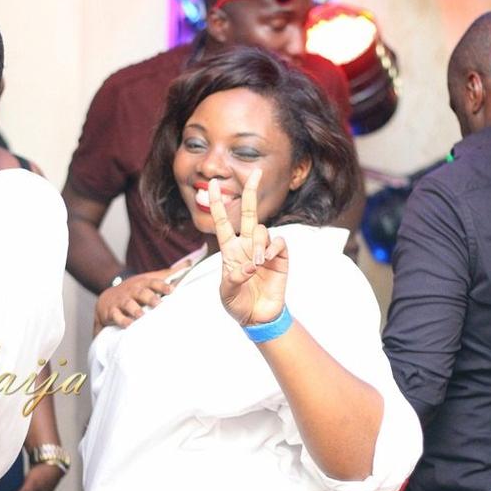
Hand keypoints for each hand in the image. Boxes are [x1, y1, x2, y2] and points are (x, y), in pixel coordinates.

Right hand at [93, 264, 189, 332]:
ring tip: (141, 315)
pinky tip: (129, 325)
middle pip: (141, 293)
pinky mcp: (112, 312)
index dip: (162, 286)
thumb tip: (190, 263)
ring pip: (128, 304)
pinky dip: (122, 321)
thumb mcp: (149, 279)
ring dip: (135, 310)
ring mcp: (122, 301)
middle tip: (158, 304)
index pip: (153, 282)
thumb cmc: (136, 289)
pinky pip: (116, 316)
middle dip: (149, 298)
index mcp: (143, 283)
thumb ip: (169, 273)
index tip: (171, 289)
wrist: (108, 298)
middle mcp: (132, 291)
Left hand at [209, 170, 287, 325]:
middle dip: (252, 192)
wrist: (258, 317)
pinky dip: (273, 249)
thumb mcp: (227, 293)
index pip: (222, 222)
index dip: (216, 204)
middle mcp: (247, 245)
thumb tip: (249, 266)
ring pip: (263, 230)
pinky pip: (279, 242)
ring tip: (257, 264)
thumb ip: (234, 279)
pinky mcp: (280, 258)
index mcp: (230, 251)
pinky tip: (268, 260)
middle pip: (250, 213)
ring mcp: (264, 250)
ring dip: (259, 244)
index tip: (210, 185)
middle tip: (256, 173)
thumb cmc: (238, 304)